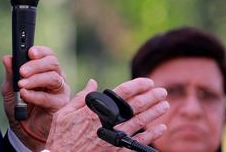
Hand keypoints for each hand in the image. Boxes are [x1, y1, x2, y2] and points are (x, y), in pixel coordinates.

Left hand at [2, 46, 70, 150]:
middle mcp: (55, 78)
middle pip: (53, 63)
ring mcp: (60, 91)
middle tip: (22, 71)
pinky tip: (25, 95)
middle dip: (36, 65)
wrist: (23, 131)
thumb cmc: (20, 107)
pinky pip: (49, 97)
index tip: (30, 52)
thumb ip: (10, 74)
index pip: (47, 55)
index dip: (40, 52)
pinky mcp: (60, 105)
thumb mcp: (10, 89)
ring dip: (36, 79)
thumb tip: (7, 58)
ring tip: (21, 84)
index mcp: (45, 70)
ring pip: (53, 78)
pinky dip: (35, 95)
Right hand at [44, 78, 168, 151]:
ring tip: (164, 105)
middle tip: (162, 92)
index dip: (137, 86)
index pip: (121, 93)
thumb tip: (92, 82)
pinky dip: (152, 135)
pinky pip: (138, 142)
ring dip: (154, 113)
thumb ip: (81, 97)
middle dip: (151, 97)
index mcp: (95, 110)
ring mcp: (114, 138)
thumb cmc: (60, 138)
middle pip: (135, 106)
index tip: (148, 82)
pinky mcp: (117, 151)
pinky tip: (161, 128)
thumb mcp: (64, 114)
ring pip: (140, 122)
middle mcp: (107, 123)